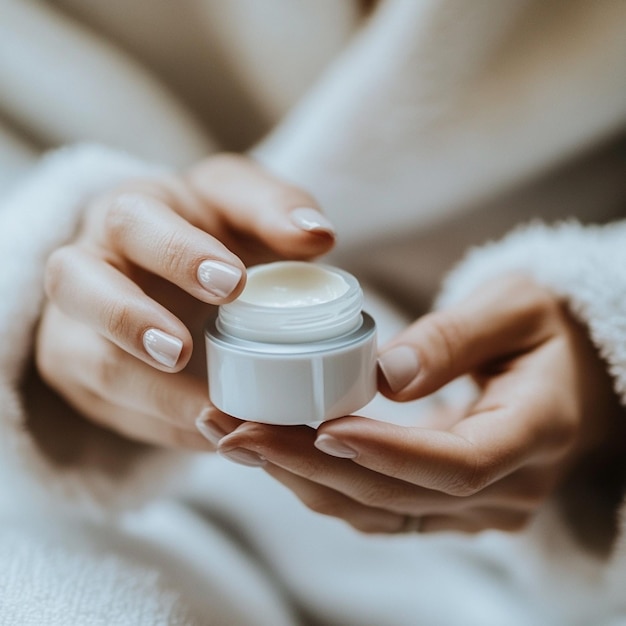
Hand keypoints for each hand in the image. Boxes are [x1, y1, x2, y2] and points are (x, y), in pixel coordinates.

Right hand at [36, 154, 334, 449]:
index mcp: (132, 213)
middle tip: (182, 351)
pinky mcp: (84, 373)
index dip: (178, 254)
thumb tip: (317, 234)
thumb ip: (275, 210)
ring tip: (210, 414)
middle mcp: (90, 265)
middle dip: (129, 319)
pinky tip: (210, 435)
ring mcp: (77, 323)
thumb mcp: (240, 206)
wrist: (170, 272)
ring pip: (87, 360)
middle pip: (77, 285)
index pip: (136, 221)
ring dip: (149, 392)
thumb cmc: (209, 233)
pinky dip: (162, 426)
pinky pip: (110, 407)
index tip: (233, 284)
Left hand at [211, 275, 622, 532]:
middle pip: (398, 494)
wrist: (569, 373)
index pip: (457, 464)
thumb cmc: (545, 329)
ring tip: (235, 437)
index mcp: (535, 432)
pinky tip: (274, 452)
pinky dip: (321, 483)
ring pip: (377, 510)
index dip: (386, 451)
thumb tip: (386, 374)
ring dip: (300, 478)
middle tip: (237, 430)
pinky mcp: (446, 506)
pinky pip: (377, 507)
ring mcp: (476, 507)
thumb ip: (455, 337)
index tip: (318, 427)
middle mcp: (507, 488)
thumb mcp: (514, 306)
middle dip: (309, 465)